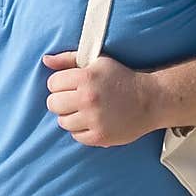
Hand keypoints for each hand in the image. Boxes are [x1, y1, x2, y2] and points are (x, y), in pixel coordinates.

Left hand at [42, 51, 156, 147]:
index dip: (60, 84)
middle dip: (61, 100)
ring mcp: (94, 119)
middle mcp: (88, 98)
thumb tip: (45, 60)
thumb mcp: (97, 61)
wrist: (149, 100)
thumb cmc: (121, 78)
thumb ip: (68, 59)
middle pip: (53, 104)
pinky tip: (92, 121)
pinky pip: (76, 136)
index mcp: (86, 77)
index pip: (52, 83)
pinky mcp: (100, 136)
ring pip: (62, 122)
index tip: (70, 85)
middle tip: (75, 99)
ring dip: (70, 116)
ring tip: (84, 110)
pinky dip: (81, 130)